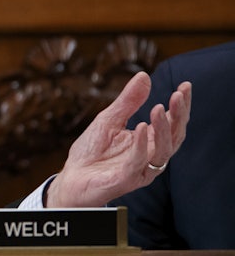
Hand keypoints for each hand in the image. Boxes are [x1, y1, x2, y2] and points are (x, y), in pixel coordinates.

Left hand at [46, 71, 190, 207]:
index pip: (172, 123)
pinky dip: (141, 146)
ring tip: (158, 108)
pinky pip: (137, 163)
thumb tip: (144, 76)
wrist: (71, 178)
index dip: (181, 106)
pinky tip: (141, 127)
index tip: (184, 86)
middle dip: (179, 116)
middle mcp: (150, 156)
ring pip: (162, 151)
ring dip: (162, 129)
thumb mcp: (108, 119)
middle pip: (174, 137)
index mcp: (149, 142)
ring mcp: (140, 169)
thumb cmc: (91, 151)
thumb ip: (128, 101)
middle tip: (178, 95)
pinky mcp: (126, 180)